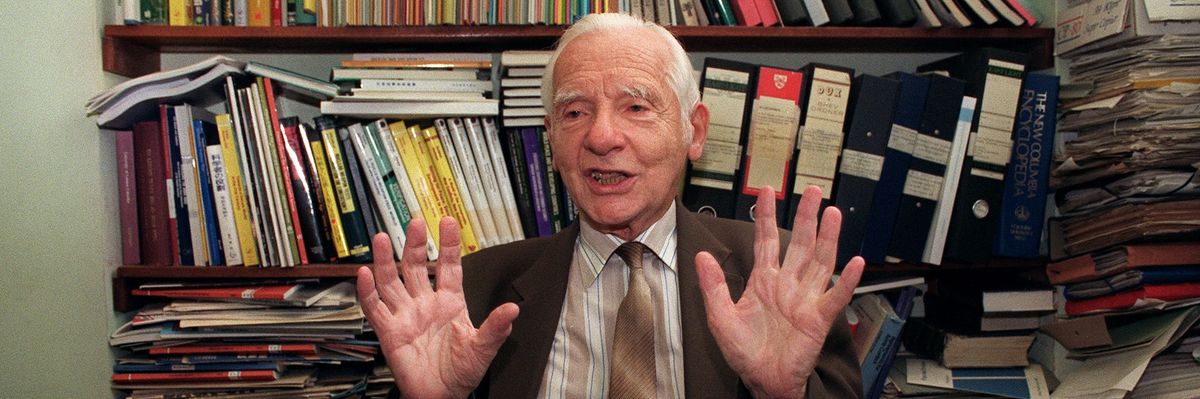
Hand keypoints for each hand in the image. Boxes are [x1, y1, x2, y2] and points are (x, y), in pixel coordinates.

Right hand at [357, 217, 519, 398]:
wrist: (440, 396)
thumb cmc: (461, 373)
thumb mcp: (482, 349)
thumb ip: (496, 328)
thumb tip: (513, 309)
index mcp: (450, 303)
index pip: (448, 267)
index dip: (448, 245)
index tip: (448, 222)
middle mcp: (425, 304)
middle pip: (416, 267)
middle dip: (415, 245)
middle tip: (415, 222)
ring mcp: (405, 316)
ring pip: (391, 281)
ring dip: (386, 260)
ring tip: (382, 238)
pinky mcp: (389, 332)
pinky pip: (375, 308)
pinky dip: (367, 292)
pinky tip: (364, 274)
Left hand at [695, 185, 863, 397]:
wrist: (763, 380)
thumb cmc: (744, 352)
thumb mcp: (720, 317)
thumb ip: (713, 286)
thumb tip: (702, 256)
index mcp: (763, 281)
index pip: (767, 240)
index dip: (767, 216)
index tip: (767, 191)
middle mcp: (787, 285)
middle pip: (800, 243)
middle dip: (806, 216)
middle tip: (812, 190)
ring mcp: (805, 299)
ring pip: (820, 262)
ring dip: (828, 237)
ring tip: (833, 213)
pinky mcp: (818, 318)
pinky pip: (835, 296)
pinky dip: (847, 281)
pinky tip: (855, 263)